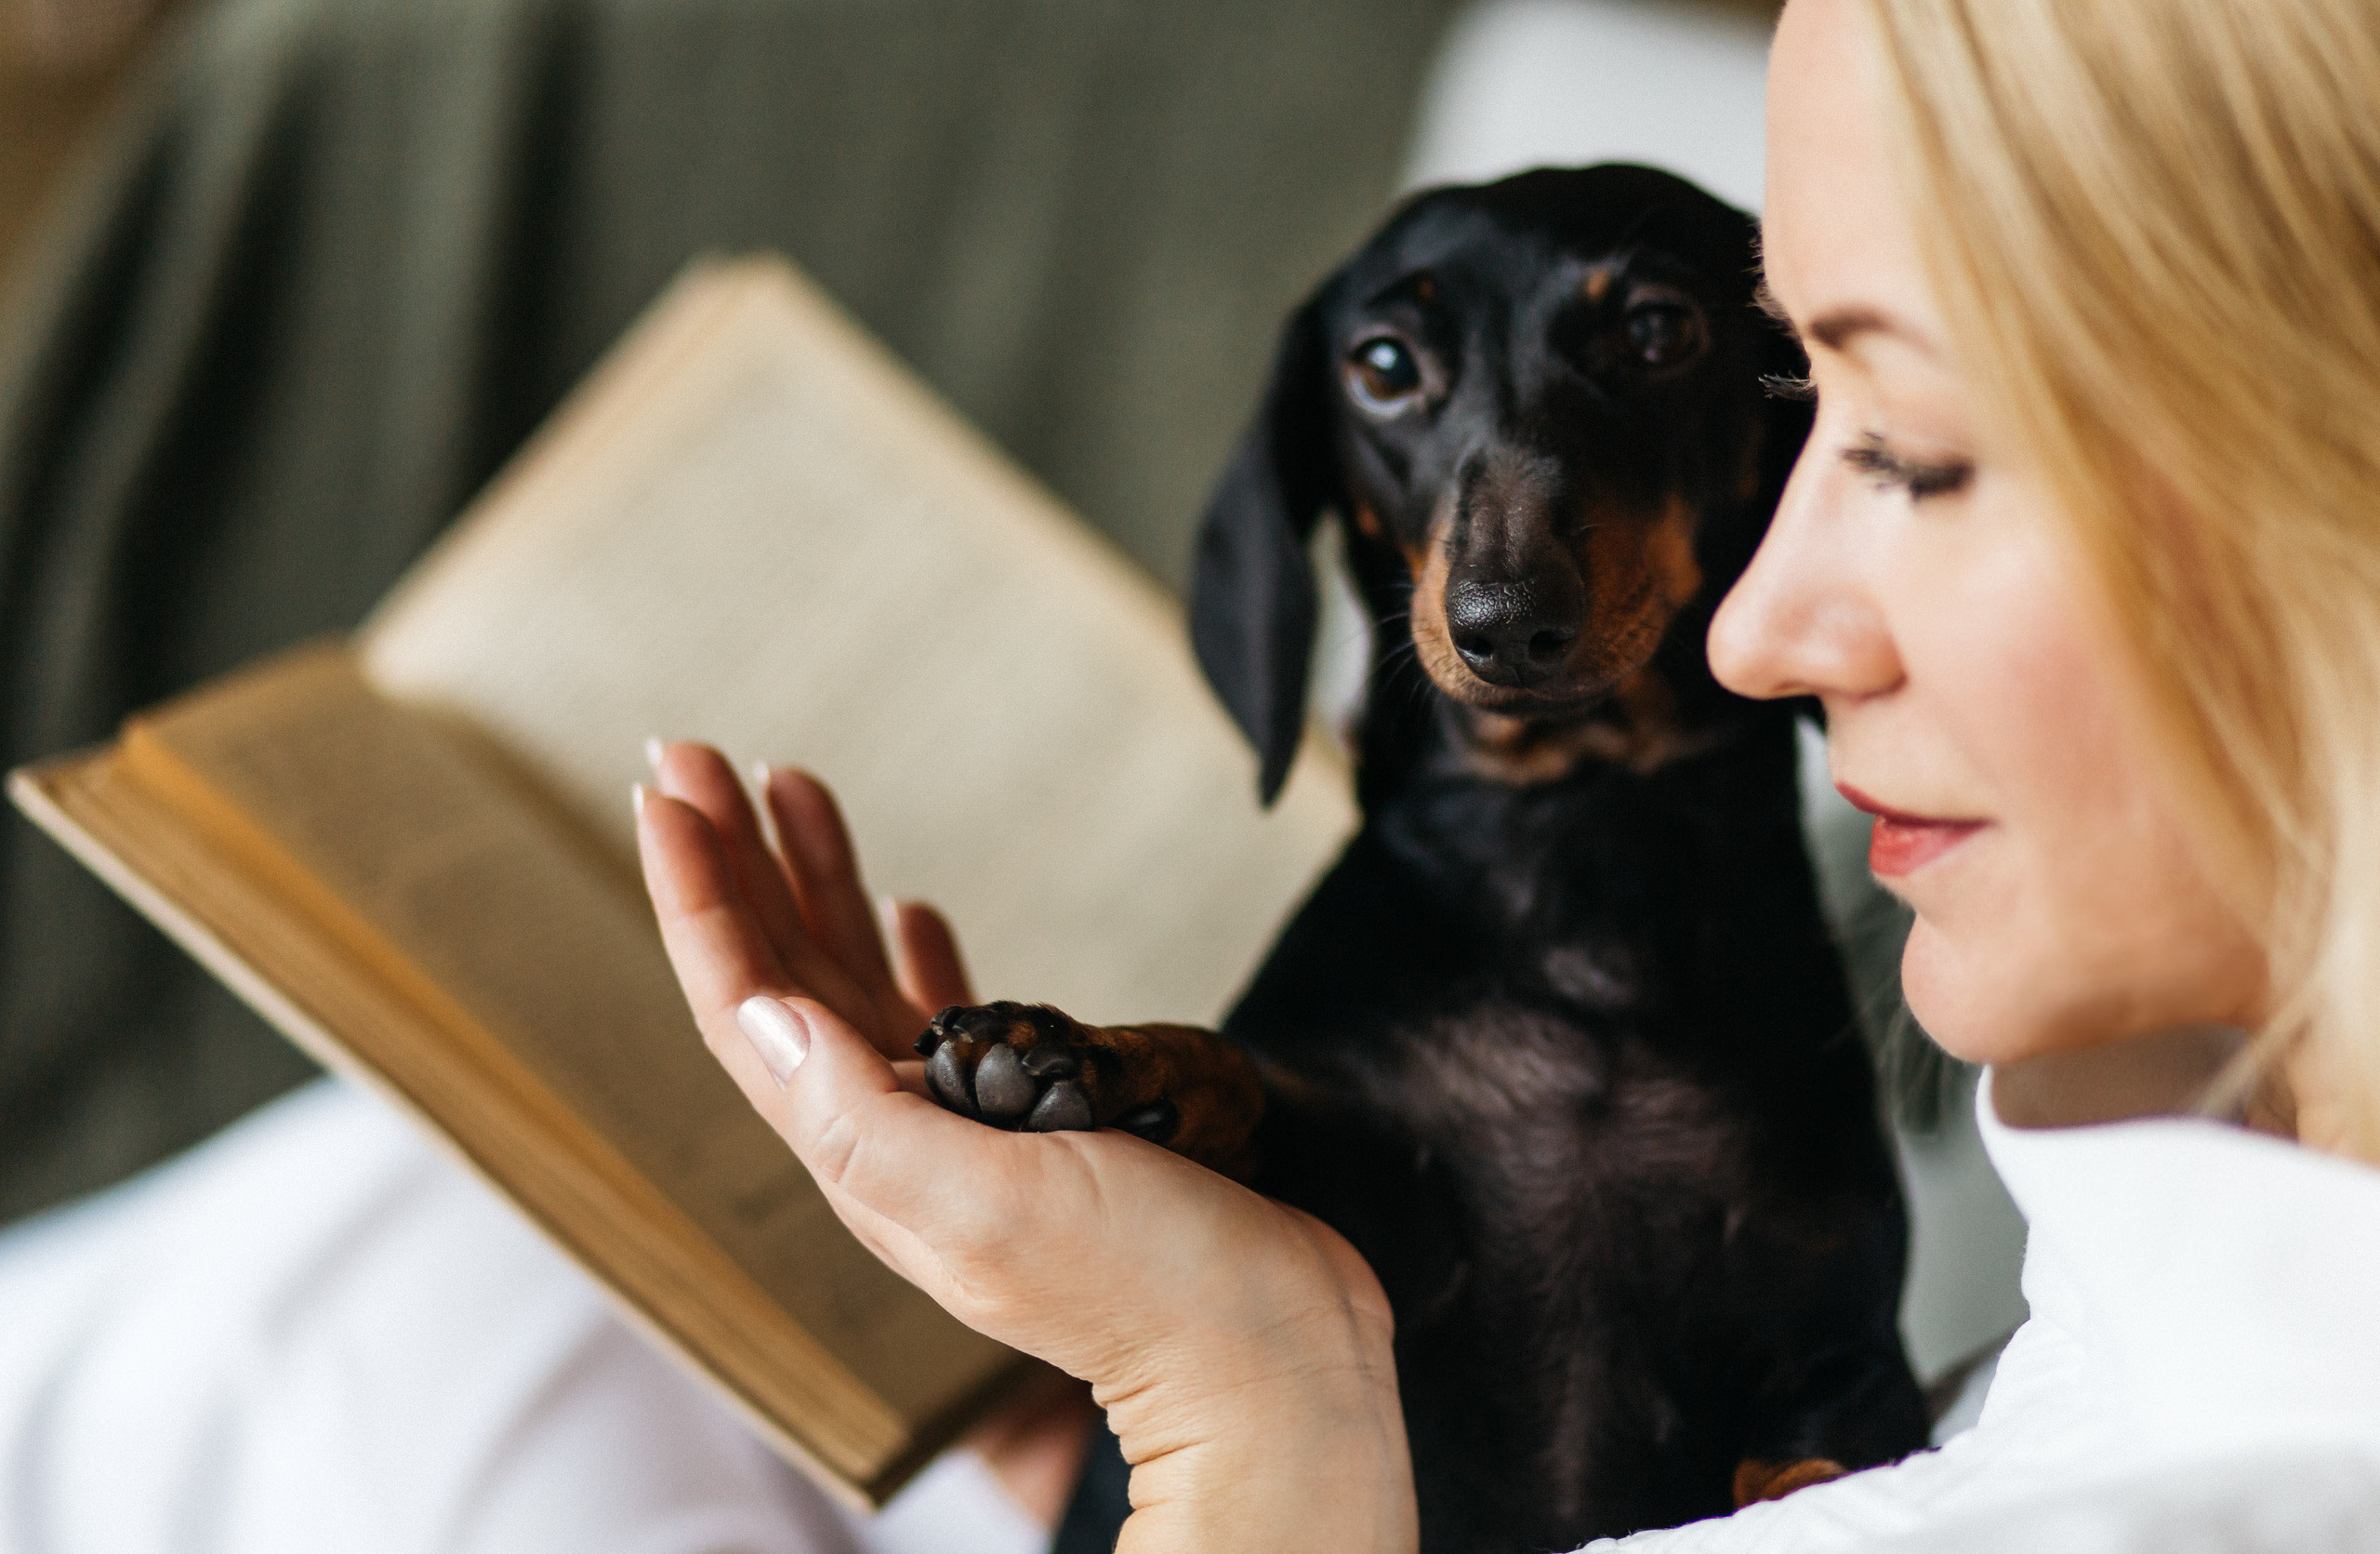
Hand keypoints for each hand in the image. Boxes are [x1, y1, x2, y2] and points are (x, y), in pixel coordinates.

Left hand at [636, 744, 1416, 1553]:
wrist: (1268, 1347)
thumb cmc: (1148, 1288)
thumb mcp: (990, 1203)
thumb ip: (864, 1118)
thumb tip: (764, 1012)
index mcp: (868, 1154)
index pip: (749, 1005)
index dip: (700, 898)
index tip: (669, 795)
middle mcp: (898, 1136)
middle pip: (784, 976)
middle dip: (735, 861)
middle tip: (692, 754)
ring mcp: (965, 1126)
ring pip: (856, 981)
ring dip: (815, 881)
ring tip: (787, 785)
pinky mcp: (1038, 1118)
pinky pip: (949, 1014)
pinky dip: (913, 948)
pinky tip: (909, 905)